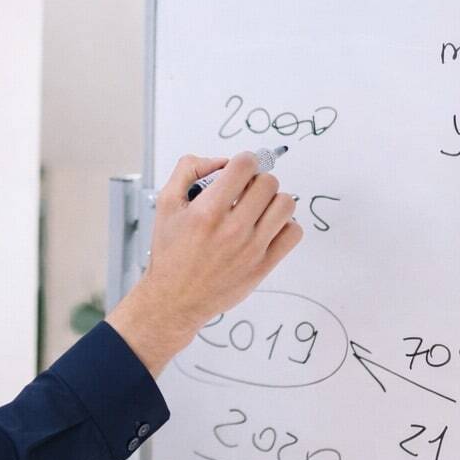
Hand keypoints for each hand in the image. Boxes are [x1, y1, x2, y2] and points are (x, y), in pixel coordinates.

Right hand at [107, 151, 302, 376]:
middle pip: (268, 182)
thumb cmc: (170, 252)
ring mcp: (251, 249)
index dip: (244, 161)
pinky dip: (285, 225)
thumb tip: (220, 161)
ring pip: (286, 204)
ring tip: (258, 209)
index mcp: (207, 211)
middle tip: (245, 192)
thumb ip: (188, 170)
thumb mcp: (166, 203)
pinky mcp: (263, 265)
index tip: (239, 170)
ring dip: (273, 200)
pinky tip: (266, 228)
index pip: (245, 165)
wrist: (175, 299)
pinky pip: (294, 232)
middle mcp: (232, 229)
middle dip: (257, 181)